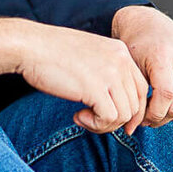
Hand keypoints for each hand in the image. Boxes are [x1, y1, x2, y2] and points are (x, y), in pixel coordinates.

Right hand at [11, 23, 148, 135]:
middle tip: (94, 120)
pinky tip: (78, 116)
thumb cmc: (52, 53)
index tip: (115, 120)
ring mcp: (110, 74)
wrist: (30, 46)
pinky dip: (95, 125)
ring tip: (83, 117)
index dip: (132, 109)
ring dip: (104, 124)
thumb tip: (119, 107)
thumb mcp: (90, 57)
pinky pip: (109, 118)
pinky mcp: (95, 88)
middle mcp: (121, 60)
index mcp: (121, 51)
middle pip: (136, 104)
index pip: (142, 88)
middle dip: (117, 120)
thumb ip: (107, 74)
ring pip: (125, 114)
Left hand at [111, 6, 172, 126]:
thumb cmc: (135, 49)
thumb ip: (133, 97)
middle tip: (147, 117)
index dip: (154, 113)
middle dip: (160, 118)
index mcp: (163, 55)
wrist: (151, 26)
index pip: (167, 94)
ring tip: (158, 112)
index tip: (141, 116)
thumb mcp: (130, 67)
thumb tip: (129, 131)